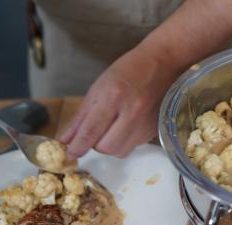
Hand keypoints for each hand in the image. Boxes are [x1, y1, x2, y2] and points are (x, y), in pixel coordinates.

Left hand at [60, 0, 231, 158]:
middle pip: (106, 147)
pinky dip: (125, 141)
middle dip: (96, 145)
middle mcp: (131, 112)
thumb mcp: (99, 87)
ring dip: (111, 145)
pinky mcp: (154, 130)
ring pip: (120, 151)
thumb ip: (82, 116)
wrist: (165, 63)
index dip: (78, 146)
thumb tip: (67, 139)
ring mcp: (145, 123)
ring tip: (112, 128)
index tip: (70, 153)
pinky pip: (134, 146)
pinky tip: (127, 125)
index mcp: (113, 96)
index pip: (91, 130)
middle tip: (95, 133)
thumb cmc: (129, 70)